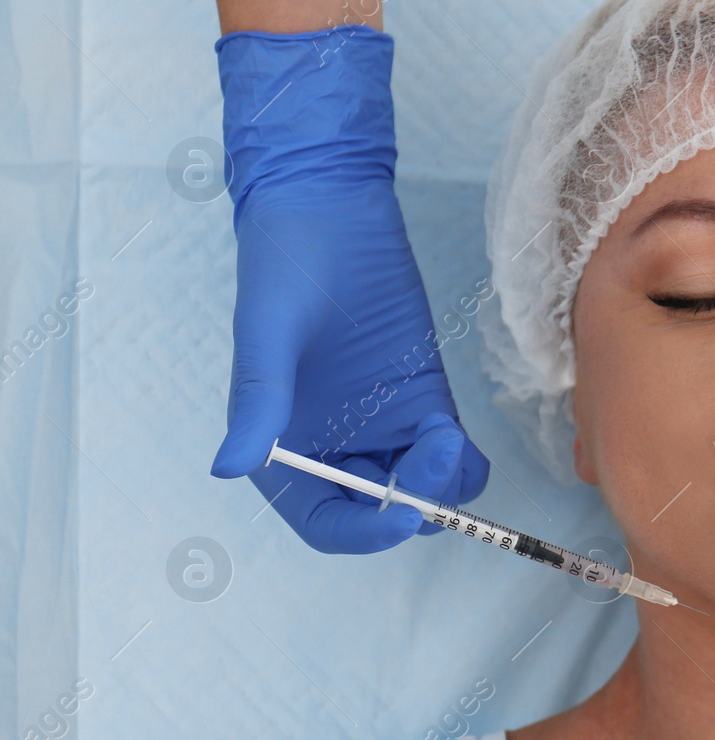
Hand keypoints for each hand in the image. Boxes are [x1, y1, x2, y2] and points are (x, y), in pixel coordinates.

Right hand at [209, 25, 489, 552]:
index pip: (327, 521)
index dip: (362, 533)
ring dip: (442, 479)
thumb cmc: (283, 262)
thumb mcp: (267, 332)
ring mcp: (383, 422)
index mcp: (283, 446)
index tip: (400, 517)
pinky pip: (448, 448)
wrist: (329, 205)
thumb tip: (228, 467)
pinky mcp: (421, 393)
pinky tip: (460, 438)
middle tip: (435, 453)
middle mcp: (335, 445)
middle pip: (383, 509)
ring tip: (445, 436)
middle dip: (413, 499)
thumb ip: (257, 400)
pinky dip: (461, 457)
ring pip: (423, 484)